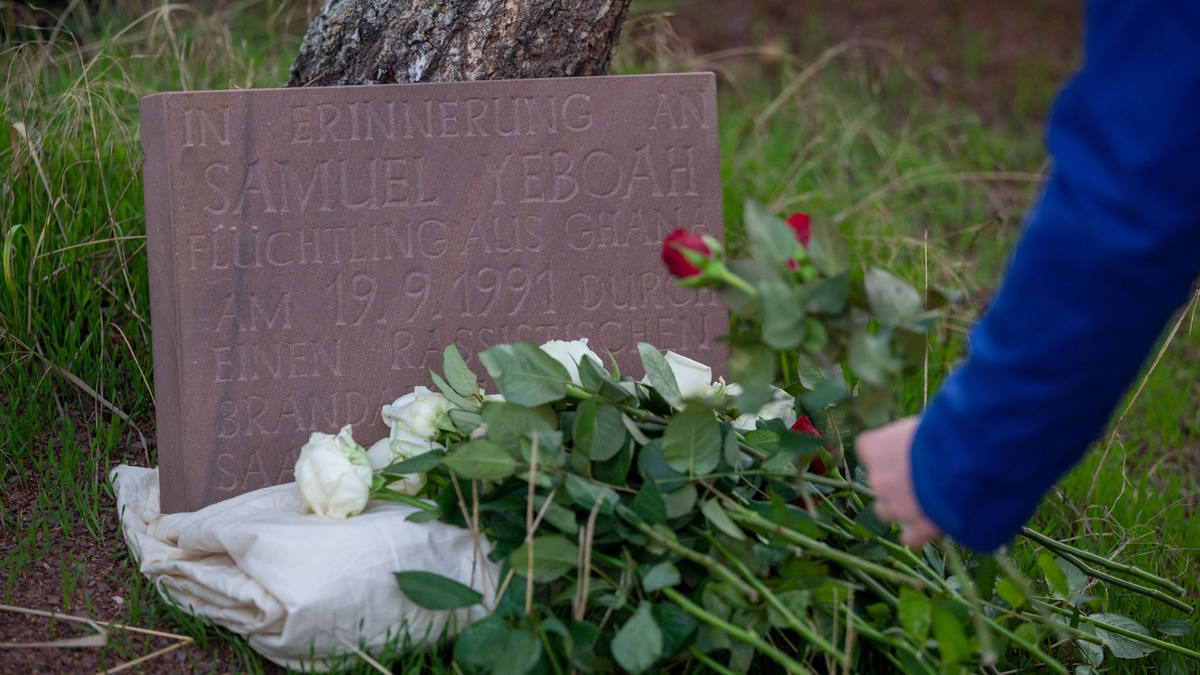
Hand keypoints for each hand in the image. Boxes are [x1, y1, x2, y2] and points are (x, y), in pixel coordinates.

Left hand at [856, 418, 942, 547]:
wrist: (967, 460)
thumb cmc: (944, 432)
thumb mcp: (921, 425)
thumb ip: (910, 438)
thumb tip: (918, 440)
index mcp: (873, 448)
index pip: (869, 451)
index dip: (889, 453)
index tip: (906, 451)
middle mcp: (877, 479)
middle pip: (878, 483)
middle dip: (896, 482)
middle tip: (924, 476)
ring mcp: (895, 506)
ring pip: (887, 512)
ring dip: (902, 508)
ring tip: (929, 500)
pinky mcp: (916, 528)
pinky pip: (910, 538)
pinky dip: (919, 534)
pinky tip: (932, 526)